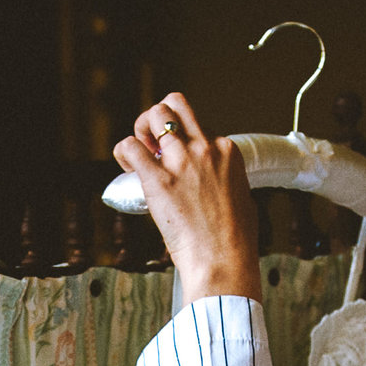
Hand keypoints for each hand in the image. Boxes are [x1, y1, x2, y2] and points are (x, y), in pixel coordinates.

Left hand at [113, 93, 262, 300]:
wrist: (224, 260)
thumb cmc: (235, 239)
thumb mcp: (241, 197)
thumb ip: (226, 181)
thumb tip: (217, 182)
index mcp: (227, 151)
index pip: (198, 124)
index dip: (182, 139)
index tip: (175, 158)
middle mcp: (205, 148)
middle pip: (175, 105)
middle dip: (158, 119)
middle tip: (151, 143)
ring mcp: (181, 161)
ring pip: (153, 115)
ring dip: (140, 129)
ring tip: (139, 153)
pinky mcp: (158, 180)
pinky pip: (130, 146)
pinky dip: (124, 152)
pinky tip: (127, 167)